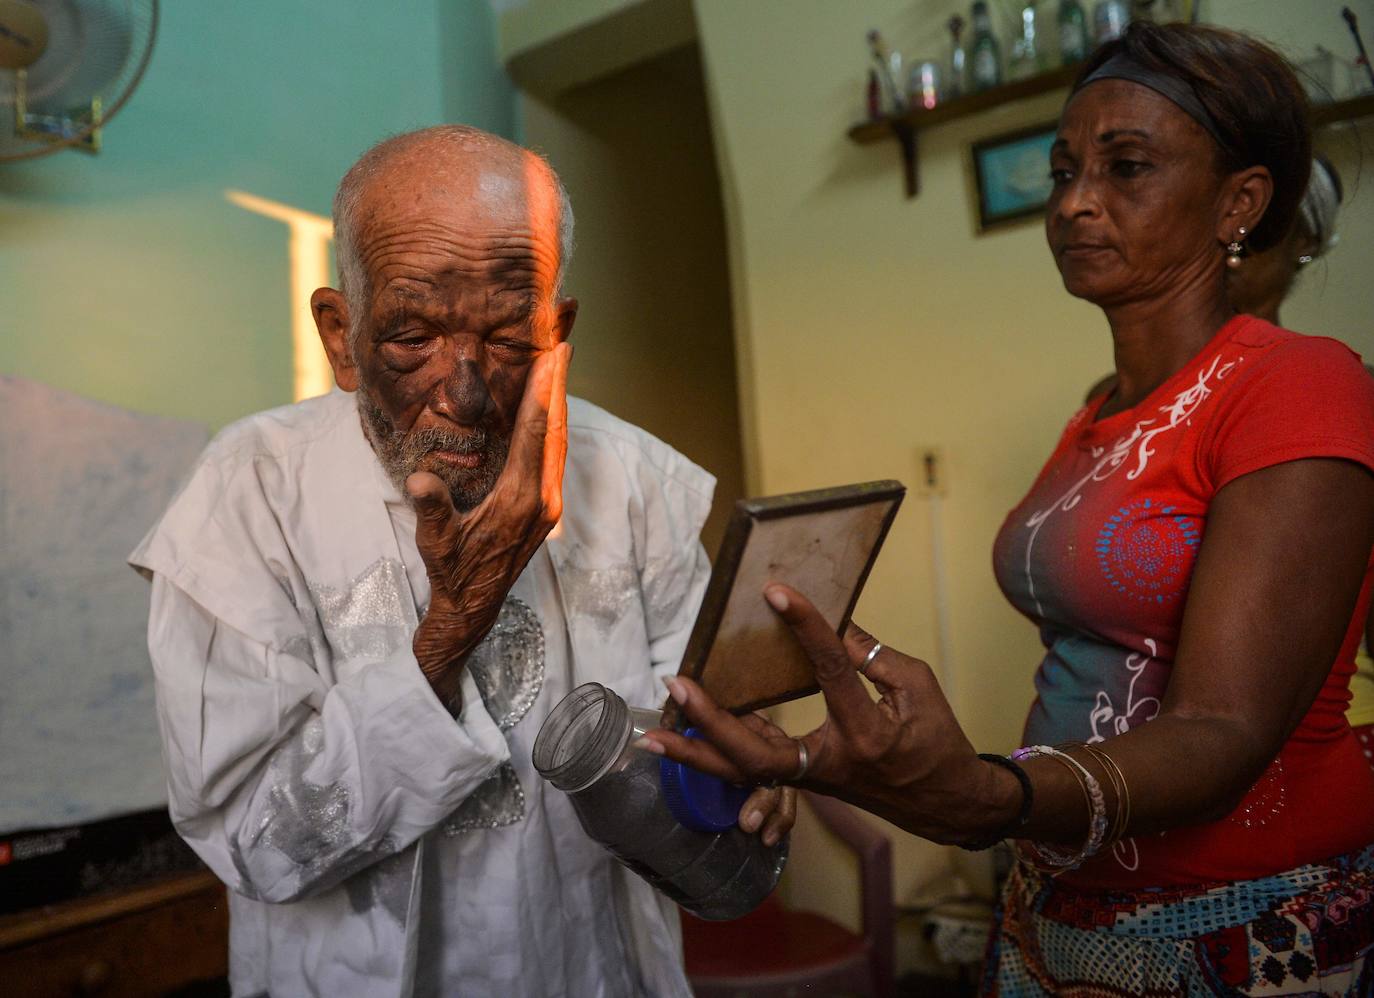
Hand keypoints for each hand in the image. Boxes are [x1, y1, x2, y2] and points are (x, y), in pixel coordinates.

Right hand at [410, 343, 571, 705]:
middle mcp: (544, 498)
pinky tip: (549, 405)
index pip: (537, 432)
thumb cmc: (451, 571)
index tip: (555, 352)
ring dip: (559, 399)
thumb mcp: (435, 541)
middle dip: (560, 382)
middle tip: (565, 338)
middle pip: (557, 428)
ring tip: (560, 360)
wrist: (472, 607)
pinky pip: (555, 453)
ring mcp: (548, 503)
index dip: (546, 390)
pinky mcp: (546, 507)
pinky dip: (553, 422)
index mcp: (522, 500)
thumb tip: (421, 482)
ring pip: (560, 439)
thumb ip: (431, 509)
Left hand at [638, 584, 1018, 845]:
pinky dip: (719, 751)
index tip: (779, 592)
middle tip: (677, 685)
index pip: (831, 670)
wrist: (945, 802)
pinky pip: (753, 769)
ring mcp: (811, 778)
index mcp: (866, 732)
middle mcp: (830, 762)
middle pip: (756, 755)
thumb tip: (831, 622)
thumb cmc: (936, 740)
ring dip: (696, 755)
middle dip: (711, 722)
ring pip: (744, 772)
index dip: (807, 627)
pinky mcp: (803, 780)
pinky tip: (687, 733)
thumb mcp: (917, 687)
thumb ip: (873, 655)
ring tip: (653, 735)